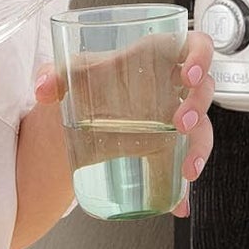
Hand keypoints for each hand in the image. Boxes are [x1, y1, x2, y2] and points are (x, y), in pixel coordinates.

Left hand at [33, 30, 214, 216]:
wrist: (78, 114)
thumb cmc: (87, 82)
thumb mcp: (70, 73)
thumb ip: (53, 74)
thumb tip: (44, 89)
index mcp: (157, 58)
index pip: (195, 45)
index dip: (200, 55)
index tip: (188, 73)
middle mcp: (172, 87)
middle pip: (204, 88)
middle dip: (198, 106)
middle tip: (181, 123)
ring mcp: (173, 116)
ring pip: (203, 127)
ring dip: (200, 147)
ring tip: (187, 168)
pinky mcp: (167, 146)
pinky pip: (184, 162)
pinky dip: (184, 188)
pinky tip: (179, 203)